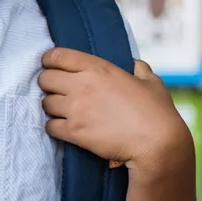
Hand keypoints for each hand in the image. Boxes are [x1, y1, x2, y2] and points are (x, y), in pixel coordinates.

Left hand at [38, 48, 190, 176]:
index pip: (58, 56)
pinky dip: (54, 127)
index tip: (50, 65)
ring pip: (45, 103)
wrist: (157, 144)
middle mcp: (82, 85)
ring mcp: (75, 109)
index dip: (50, 60)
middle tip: (58, 90)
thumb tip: (134, 64)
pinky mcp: (74, 132)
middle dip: (48, 84)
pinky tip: (64, 128)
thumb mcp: (151, 81)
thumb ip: (138, 68)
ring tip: (63, 111)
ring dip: (52, 106)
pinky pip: (50, 126)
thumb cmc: (157, 112)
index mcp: (98, 68)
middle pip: (45, 78)